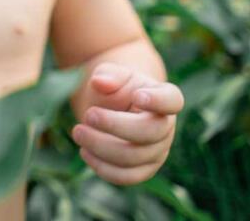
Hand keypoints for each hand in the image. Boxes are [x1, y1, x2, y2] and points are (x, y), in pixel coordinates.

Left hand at [71, 62, 183, 185]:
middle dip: (115, 126)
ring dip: (102, 147)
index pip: (171, 100)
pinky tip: (84, 152)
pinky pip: (127, 176)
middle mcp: (166, 127)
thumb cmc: (115, 86)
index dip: (158, 101)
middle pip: (149, 133)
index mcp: (164, 97)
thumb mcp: (111, 73)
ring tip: (78, 132)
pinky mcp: (143, 169)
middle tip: (87, 115)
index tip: (137, 95)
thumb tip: (100, 82)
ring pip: (135, 158)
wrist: (111, 105)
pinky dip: (103, 168)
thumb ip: (108, 74)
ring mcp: (157, 151)